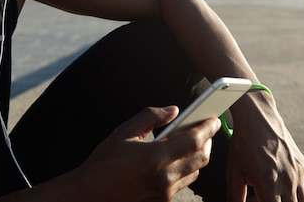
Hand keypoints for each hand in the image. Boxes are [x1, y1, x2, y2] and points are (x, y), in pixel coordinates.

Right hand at [79, 106, 220, 201]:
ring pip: (195, 173)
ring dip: (198, 157)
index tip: (214, 119)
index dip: (207, 128)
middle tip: (207, 128)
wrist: (89, 195)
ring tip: (194, 142)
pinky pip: (183, 184)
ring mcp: (164, 194)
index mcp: (154, 157)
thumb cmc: (103, 163)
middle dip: (208, 142)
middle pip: (201, 158)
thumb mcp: (123, 133)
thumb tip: (173, 110)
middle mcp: (163, 178)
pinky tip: (177, 160)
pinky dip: (185, 170)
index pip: (193, 141)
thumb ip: (150, 117)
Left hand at [227, 95, 303, 200]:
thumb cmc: (244, 144)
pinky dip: (301, 198)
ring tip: (270, 195)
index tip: (254, 200)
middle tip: (259, 197)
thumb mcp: (234, 172)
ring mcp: (298, 174)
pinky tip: (285, 193)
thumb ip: (235, 196)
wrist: (257, 120)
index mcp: (268, 183)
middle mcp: (287, 180)